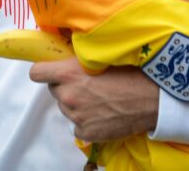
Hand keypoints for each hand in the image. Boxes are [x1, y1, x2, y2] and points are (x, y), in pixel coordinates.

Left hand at [29, 58, 159, 142]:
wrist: (151, 99)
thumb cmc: (130, 72)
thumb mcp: (101, 57)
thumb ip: (79, 59)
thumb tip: (68, 56)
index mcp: (68, 73)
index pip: (36, 73)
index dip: (45, 71)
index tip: (53, 70)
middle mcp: (68, 95)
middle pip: (54, 90)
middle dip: (66, 86)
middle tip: (86, 84)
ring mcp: (76, 116)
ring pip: (66, 108)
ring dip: (76, 103)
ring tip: (99, 99)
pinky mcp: (86, 132)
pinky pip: (77, 125)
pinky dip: (87, 121)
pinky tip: (103, 114)